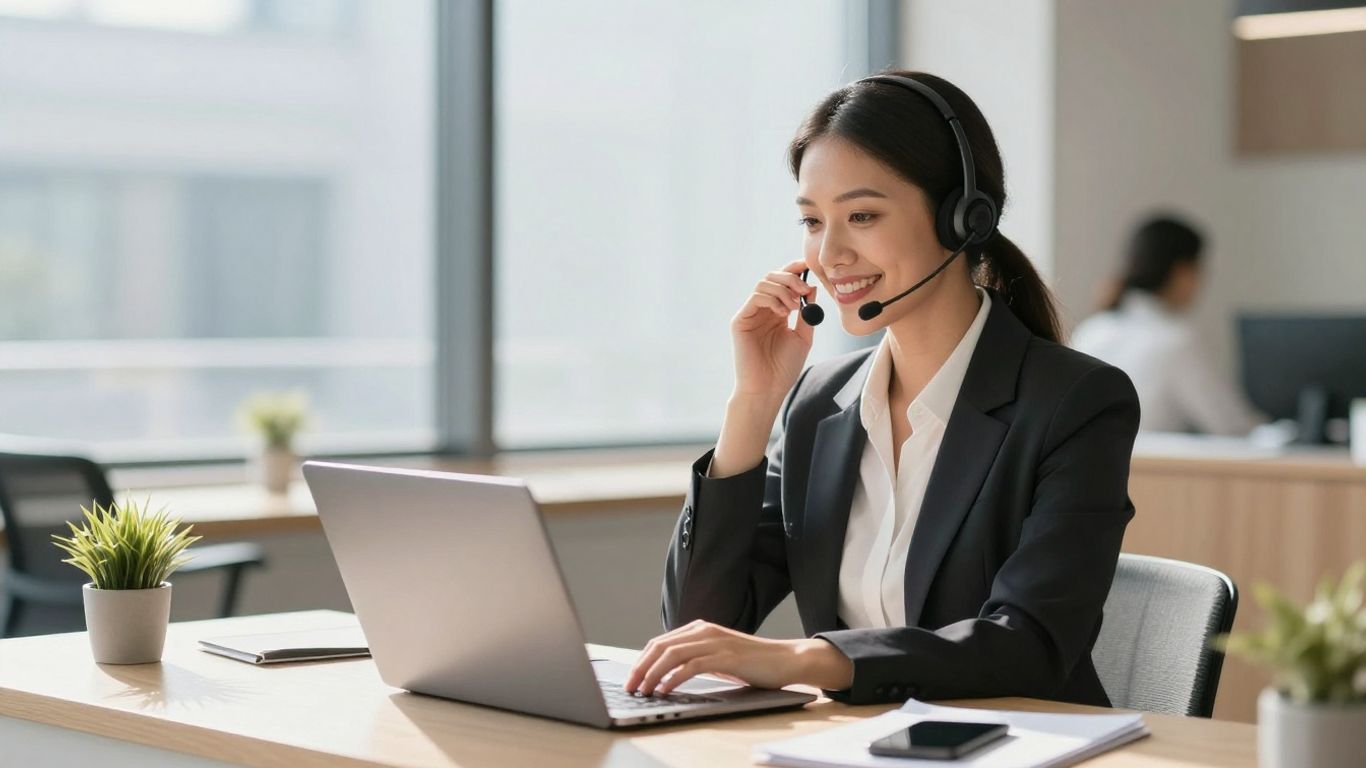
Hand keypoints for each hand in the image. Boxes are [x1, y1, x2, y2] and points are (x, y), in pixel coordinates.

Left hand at [622, 620, 853, 695]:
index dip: (642, 661)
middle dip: (641, 668)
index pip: (660, 642)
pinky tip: (666, 690)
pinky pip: (691, 666)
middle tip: (630, 687)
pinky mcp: (725, 656)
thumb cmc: (753, 662)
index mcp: (700, 629)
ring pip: (672, 654)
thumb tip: (668, 675)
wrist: (787, 659)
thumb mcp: (719, 657)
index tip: (631, 679)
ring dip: (652, 674)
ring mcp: (715, 642)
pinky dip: (674, 678)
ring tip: (643, 691)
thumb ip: (697, 659)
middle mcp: (704, 631)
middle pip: (661, 646)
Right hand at [731, 260, 815, 402]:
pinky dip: (772, 299)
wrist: (768, 389)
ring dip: (783, 290)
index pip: (783, 282)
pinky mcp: (740, 321)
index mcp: (776, 312)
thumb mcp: (803, 337)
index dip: (794, 270)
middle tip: (804, 290)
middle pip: (772, 277)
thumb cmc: (784, 368)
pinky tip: (783, 313)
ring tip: (794, 307)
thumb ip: (807, 313)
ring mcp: (750, 314)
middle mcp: (762, 310)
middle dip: (790, 278)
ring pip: (763, 283)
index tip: (808, 266)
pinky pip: (755, 297)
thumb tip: (812, 287)